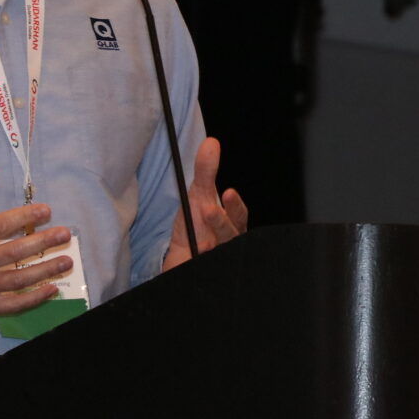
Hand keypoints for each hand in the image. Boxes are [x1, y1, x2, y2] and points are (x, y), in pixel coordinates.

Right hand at [0, 166, 72, 322]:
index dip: (24, 218)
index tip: (46, 211)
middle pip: (13, 253)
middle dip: (42, 243)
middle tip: (65, 234)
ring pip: (16, 280)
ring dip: (45, 270)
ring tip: (67, 261)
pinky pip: (10, 305)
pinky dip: (33, 299)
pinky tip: (51, 289)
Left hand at [162, 137, 249, 270]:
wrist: (181, 261)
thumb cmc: (194, 229)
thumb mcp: (198, 196)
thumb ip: (206, 171)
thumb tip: (212, 143)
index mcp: (231, 225)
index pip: (238, 216)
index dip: (235, 206)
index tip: (228, 193)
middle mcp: (228, 243)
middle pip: (232, 235)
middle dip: (221, 223)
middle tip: (208, 210)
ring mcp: (217, 260)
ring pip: (221, 253)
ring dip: (210, 245)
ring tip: (200, 239)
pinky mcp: (206, 275)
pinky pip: (207, 274)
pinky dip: (200, 265)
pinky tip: (196, 258)